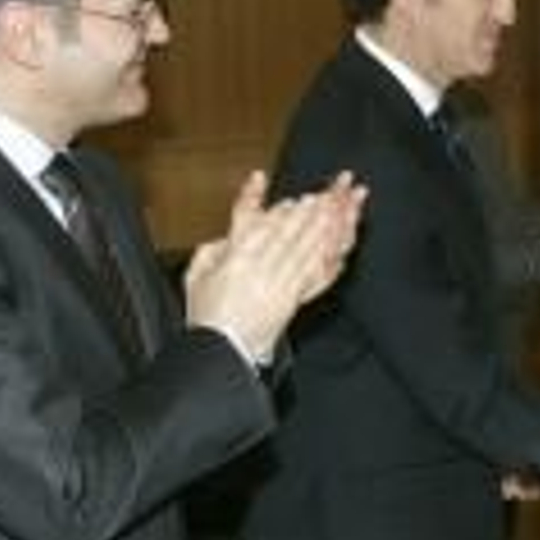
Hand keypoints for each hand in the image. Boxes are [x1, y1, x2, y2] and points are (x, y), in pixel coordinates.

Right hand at [185, 170, 365, 359]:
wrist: (223, 351)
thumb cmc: (208, 316)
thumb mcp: (196, 276)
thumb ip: (215, 249)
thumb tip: (231, 235)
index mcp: (236, 259)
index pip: (253, 222)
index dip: (263, 203)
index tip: (271, 188)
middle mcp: (262, 268)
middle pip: (289, 231)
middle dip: (310, 209)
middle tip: (327, 191)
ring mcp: (281, 284)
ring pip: (307, 249)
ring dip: (326, 226)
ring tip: (342, 207)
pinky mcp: (294, 300)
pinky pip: (316, 276)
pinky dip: (330, 258)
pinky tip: (343, 246)